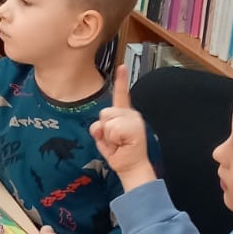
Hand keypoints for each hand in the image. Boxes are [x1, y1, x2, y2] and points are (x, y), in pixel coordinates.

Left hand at [91, 65, 153, 189]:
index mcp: (124, 115)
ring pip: (107, 120)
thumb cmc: (119, 153)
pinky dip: (113, 139)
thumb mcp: (104, 138)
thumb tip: (98, 126)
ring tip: (118, 142)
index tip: (121, 67)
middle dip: (104, 128)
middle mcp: (130, 114)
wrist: (130, 166)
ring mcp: (134, 120)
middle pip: (105, 112)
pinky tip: (121, 144)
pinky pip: (112, 129)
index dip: (121, 80)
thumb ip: (99, 128)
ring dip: (108, 135)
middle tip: (114, 140)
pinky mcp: (134, 127)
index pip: (121, 95)